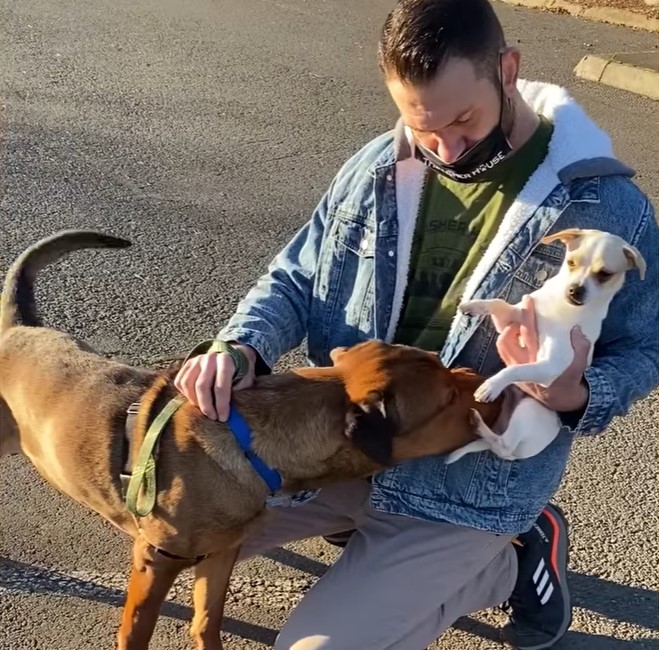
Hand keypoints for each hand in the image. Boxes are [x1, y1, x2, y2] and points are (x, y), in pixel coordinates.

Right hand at [174, 343, 256, 420]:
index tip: (223, 418)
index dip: (221, 404)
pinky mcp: (188, 363)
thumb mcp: (245, 381)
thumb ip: (238, 394)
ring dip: (194, 401)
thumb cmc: (240, 373)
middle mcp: (210, 357)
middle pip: (202, 386)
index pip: (220, 386)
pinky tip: (196, 400)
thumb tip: (232, 416)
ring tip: (204, 409)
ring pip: (187, 384)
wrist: (233, 357)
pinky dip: (185, 394)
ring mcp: (197, 359)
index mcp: (226, 360)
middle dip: (206, 406)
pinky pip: (180, 382)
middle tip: (212, 417)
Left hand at [495, 296, 590, 411]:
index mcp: (540, 362)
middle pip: (507, 339)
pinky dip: (508, 340)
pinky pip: (504, 351)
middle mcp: (524, 364)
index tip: (528, 301)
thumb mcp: (579, 364)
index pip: (528, 336)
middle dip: (512, 322)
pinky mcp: (512, 371)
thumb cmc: (569, 379)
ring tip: (520, 324)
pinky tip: (519, 335)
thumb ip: (581, 346)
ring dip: (508, 332)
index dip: (527, 318)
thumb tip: (576, 329)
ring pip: (502, 346)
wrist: (560, 399)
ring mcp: (515, 368)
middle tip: (524, 308)